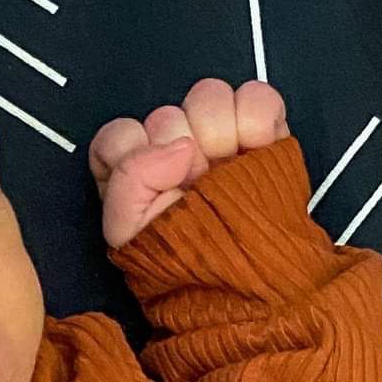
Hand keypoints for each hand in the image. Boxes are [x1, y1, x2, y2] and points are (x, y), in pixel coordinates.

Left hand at [90, 78, 289, 248]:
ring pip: (209, 96)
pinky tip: (257, 147)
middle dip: (181, 151)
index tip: (159, 186)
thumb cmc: (185, 263)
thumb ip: (129, 181)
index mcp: (135, 171)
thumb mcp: (131, 235)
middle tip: (198, 189)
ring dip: (218, 131)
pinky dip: (257, 117)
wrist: (246, 285)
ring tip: (227, 170)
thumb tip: (181, 148)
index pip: (120, 135)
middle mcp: (173, 151)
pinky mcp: (261, 134)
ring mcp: (218, 139)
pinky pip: (256, 97)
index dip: (136, 154)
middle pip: (167, 115)